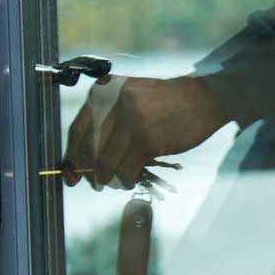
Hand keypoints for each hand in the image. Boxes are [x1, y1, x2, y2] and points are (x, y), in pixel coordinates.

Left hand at [63, 75, 228, 189]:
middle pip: (89, 148)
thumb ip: (106, 119)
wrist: (204, 98)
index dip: (71, 155)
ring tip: (111, 182)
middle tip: (92, 183)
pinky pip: (127, 169)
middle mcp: (115, 104)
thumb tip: (83, 156)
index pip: (78, 129)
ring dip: (106, 178)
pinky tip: (127, 180)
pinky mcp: (149, 140)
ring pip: (106, 162)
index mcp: (105, 92)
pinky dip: (125, 179)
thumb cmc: (164, 100)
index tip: (70, 173)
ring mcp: (132, 122)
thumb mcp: (128, 96)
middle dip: (88, 171)